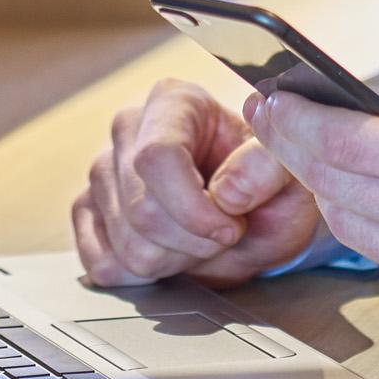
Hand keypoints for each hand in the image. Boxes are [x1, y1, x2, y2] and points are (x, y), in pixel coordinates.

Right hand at [71, 79, 325, 286]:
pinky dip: (145, 276)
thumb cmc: (269, 184)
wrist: (256, 210)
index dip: (195, 208)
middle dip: (193, 242)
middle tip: (226, 235)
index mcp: (174, 101)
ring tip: (201, 241)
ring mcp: (102, 170)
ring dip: (175, 260)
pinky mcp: (87, 211)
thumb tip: (226, 192)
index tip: (230, 227)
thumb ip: (269, 169)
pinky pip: (104, 265)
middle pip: (140, 209)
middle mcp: (128, 128)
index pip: (157, 156)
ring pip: (126, 245)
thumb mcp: (291, 172)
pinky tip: (170, 253)